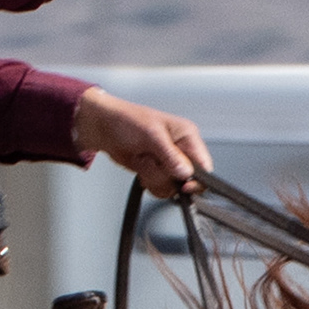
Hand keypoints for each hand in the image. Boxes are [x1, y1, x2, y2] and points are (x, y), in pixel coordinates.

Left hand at [75, 86, 208, 194]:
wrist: (104, 128)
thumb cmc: (125, 120)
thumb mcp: (150, 134)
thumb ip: (171, 155)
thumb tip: (186, 172)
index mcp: (187, 136)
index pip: (204, 164)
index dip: (196, 179)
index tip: (183, 184)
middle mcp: (182, 150)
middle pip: (188, 179)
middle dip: (166, 174)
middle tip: (152, 160)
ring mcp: (170, 163)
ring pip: (173, 186)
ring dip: (153, 177)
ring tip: (143, 158)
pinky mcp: (158, 172)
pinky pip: (161, 188)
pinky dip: (148, 181)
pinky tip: (141, 166)